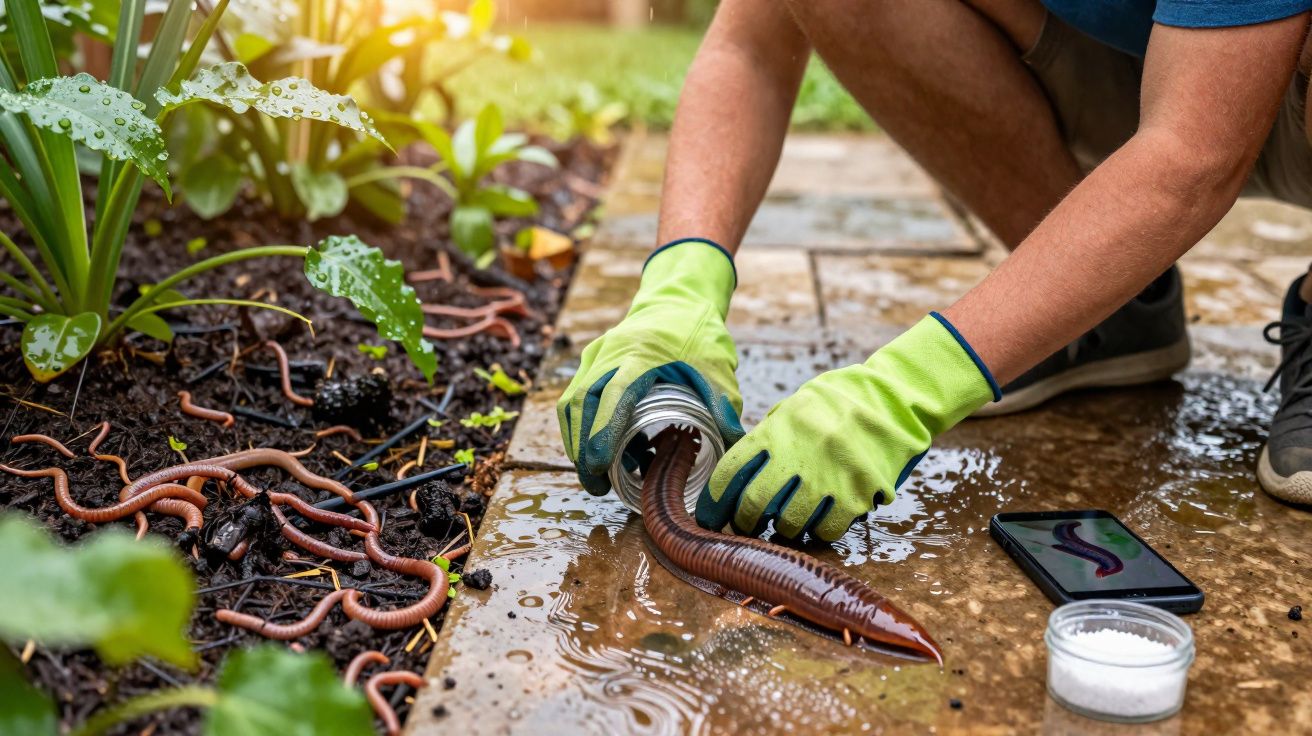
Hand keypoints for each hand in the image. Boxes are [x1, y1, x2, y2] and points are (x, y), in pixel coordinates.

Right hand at [558, 239, 745, 494]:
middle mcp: (609, 354)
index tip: (599, 466)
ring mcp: (595, 356)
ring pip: (572, 404)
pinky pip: (577, 398)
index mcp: (639, 355)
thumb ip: (723, 406)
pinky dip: (584, 428)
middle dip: (581, 449)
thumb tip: (732, 447)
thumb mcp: (717, 367)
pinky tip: (606, 452)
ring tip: (598, 476)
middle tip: (596, 485)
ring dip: (578, 442)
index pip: (612, 395)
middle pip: (580, 404)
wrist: (677, 298)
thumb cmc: (698, 333)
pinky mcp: (590, 362)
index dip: (602, 432)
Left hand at [697, 314, 999, 541]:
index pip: (731, 470)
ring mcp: (829, 477)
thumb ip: (766, 438)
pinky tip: (815, 525)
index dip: (714, 500)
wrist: (892, 400)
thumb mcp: (794, 408)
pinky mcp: (857, 495)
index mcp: (778, 429)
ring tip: (782, 525)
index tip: (710, 516)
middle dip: (744, 522)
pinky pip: (827, 529)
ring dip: (781, 530)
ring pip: (790, 523)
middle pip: (755, 503)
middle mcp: (800, 454)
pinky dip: (817, 533)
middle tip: (744, 527)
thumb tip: (736, 473)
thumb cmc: (836, 404)